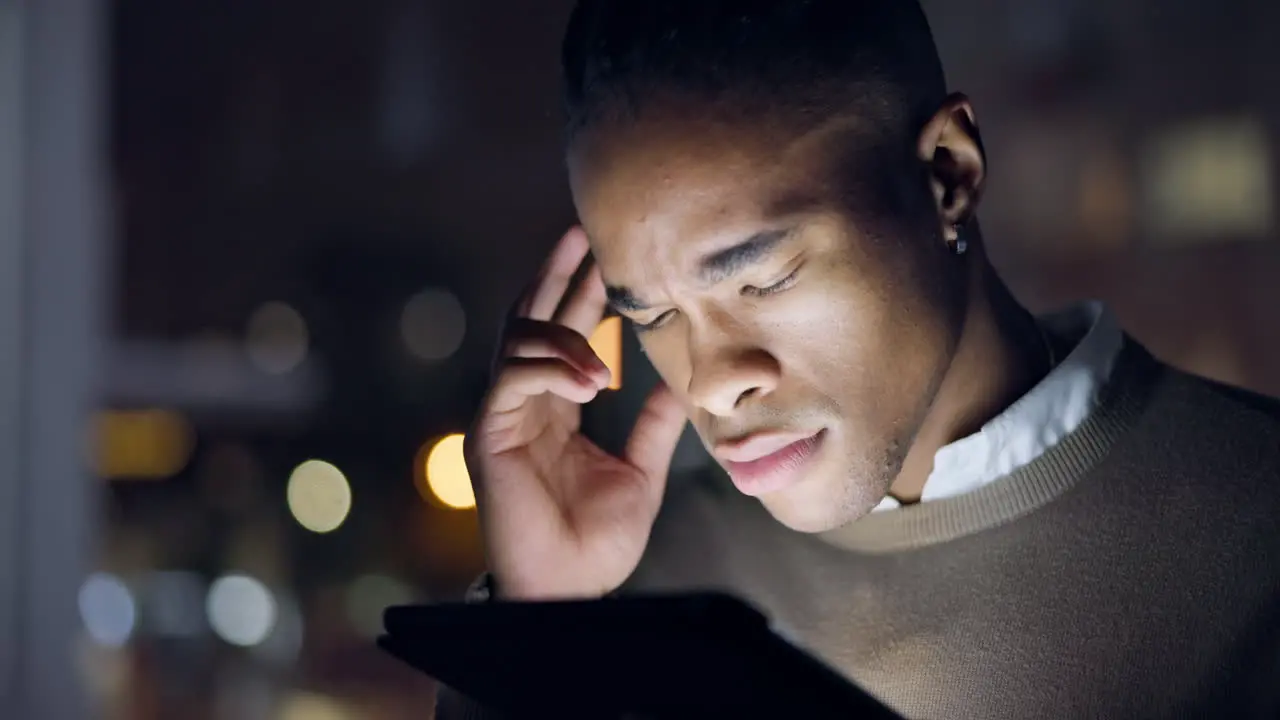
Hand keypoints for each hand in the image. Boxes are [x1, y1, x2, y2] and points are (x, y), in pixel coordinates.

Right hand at [465, 227, 687, 600]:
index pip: (563, 334)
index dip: (581, 290)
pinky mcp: (489, 435)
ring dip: (563, 329)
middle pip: (531, 319)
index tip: (606, 251)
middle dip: (556, 274)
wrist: (570, 592)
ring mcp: (502, 417)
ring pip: (517, 341)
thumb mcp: (641, 470)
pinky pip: (512, 381)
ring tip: (604, 341)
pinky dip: (551, 368)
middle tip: (582, 230)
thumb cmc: (598, 542)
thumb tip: (682, 376)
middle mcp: (523, 404)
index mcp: (554, 409)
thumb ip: (654, 421)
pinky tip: (590, 377)